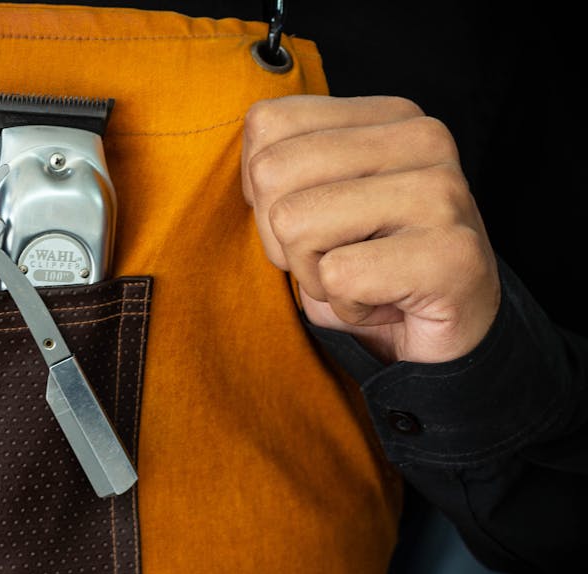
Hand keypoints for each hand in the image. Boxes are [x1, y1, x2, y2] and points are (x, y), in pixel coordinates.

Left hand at [242, 95, 499, 363]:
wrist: (453, 331)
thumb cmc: (372, 266)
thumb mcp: (317, 203)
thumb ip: (282, 169)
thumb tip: (248, 167)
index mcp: (390, 115)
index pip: (267, 124)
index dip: (263, 190)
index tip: (312, 219)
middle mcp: (424, 139)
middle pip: (271, 173)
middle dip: (282, 236)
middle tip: (335, 259)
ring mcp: (442, 193)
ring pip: (295, 223)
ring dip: (313, 274)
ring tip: (361, 279)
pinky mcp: (452, 254)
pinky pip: (337, 276)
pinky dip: (345, 307)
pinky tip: (384, 303)